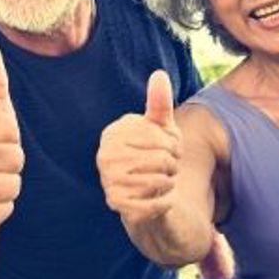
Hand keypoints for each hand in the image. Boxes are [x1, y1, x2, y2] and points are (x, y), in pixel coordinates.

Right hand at [97, 70, 181, 223]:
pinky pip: (156, 202)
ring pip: (160, 180)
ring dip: (169, 183)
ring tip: (161, 181)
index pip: (159, 137)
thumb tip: (159, 74)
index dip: (173, 145)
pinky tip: (158, 199)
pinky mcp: (116, 203)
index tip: (167, 149)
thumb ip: (158, 103)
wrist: (145, 194)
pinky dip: (165, 202)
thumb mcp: (160, 128)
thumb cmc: (154, 155)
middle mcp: (104, 155)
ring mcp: (108, 180)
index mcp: (113, 133)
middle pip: (162, 159)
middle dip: (173, 166)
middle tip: (165, 168)